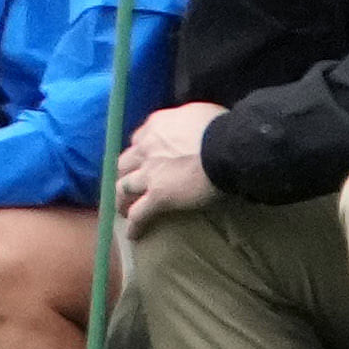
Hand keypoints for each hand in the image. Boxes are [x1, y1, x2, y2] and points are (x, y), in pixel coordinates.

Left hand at [115, 99, 228, 223]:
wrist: (228, 148)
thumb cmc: (222, 128)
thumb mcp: (201, 113)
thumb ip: (189, 120)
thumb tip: (194, 124)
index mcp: (157, 125)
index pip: (139, 139)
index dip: (141, 151)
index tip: (145, 159)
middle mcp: (146, 147)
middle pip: (125, 162)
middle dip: (124, 174)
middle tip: (127, 185)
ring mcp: (149, 172)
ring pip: (123, 187)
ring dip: (121, 199)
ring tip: (123, 209)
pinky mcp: (158, 195)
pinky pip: (139, 213)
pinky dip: (134, 224)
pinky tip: (134, 235)